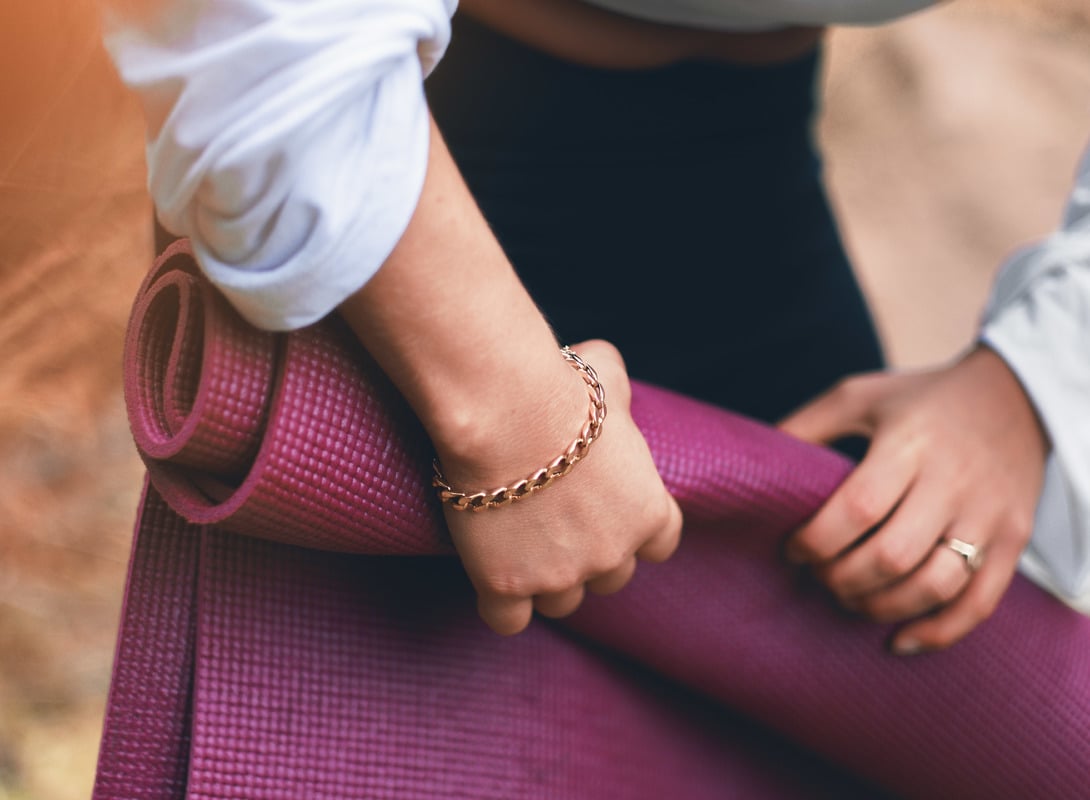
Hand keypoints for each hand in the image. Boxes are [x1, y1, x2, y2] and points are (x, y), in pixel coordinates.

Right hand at [439, 339, 682, 635]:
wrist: (505, 413)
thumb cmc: (558, 386)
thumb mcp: (605, 374)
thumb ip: (615, 392)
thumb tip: (606, 382)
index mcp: (649, 510)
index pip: (661, 543)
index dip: (634, 530)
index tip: (609, 513)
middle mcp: (613, 553)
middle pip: (611, 577)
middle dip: (589, 555)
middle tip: (556, 522)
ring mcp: (560, 576)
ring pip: (563, 602)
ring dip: (546, 581)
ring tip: (519, 545)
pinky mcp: (506, 587)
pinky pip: (509, 621)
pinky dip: (502, 605)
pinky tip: (491, 577)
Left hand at [779, 346, 1047, 652]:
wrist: (1017, 396)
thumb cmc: (918, 399)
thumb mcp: (859, 396)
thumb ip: (807, 425)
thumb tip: (747, 463)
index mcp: (909, 444)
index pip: (857, 508)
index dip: (816, 541)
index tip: (792, 550)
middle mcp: (953, 481)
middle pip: (892, 555)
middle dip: (842, 579)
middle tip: (818, 577)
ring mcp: (989, 515)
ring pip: (935, 585)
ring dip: (881, 606)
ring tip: (849, 599)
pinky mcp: (1015, 540)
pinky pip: (980, 602)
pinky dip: (938, 632)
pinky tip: (897, 640)